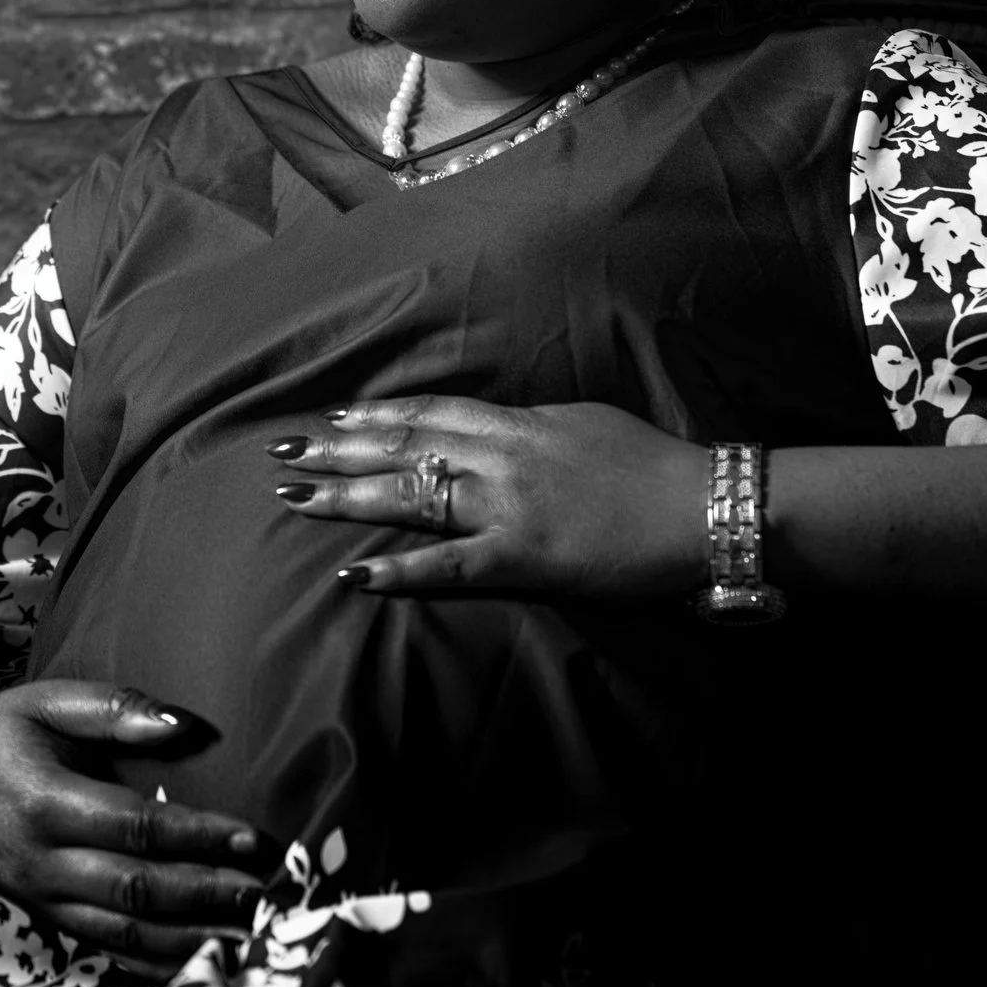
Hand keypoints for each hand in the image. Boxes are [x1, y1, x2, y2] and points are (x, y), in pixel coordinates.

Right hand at [0, 679, 266, 976]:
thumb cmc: (4, 729)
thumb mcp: (50, 699)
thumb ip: (117, 708)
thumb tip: (188, 727)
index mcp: (44, 802)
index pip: (136, 828)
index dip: (199, 838)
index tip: (254, 838)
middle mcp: (40, 861)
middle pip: (137, 889)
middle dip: (209, 894)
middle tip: (269, 891)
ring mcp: (40, 897)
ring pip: (125, 932)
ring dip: (194, 938)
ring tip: (252, 931)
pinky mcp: (44, 916)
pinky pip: (106, 947)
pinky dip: (158, 960)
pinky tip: (204, 957)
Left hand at [270, 396, 712, 597]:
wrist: (706, 507)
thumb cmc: (654, 467)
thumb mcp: (583, 425)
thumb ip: (529, 429)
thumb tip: (494, 431)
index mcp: (517, 423)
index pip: (429, 412)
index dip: (373, 415)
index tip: (328, 418)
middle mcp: (502, 456)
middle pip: (404, 446)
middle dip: (336, 449)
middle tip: (280, 450)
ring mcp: (509, 506)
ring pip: (412, 495)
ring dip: (347, 497)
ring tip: (294, 499)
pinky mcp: (525, 558)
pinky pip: (449, 564)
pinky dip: (399, 569)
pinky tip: (355, 574)